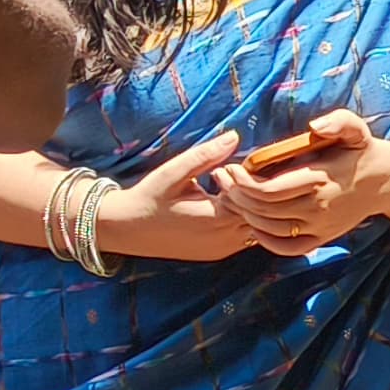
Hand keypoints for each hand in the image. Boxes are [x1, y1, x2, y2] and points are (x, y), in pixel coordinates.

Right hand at [91, 129, 256, 264]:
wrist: (127, 229)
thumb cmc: (150, 197)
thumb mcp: (175, 172)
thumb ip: (206, 155)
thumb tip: (235, 136)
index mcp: (217, 218)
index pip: (255, 196)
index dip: (244, 179)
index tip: (219, 171)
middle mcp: (225, 239)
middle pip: (261, 213)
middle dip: (250, 192)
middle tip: (222, 179)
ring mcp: (223, 250)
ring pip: (257, 226)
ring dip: (246, 207)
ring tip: (219, 193)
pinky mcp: (218, 253)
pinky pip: (244, 236)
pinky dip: (240, 220)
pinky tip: (217, 206)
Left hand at [200, 107, 389, 254]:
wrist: (385, 180)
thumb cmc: (362, 150)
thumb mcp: (355, 128)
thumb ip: (338, 121)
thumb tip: (315, 126)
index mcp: (319, 181)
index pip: (268, 191)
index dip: (242, 183)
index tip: (230, 168)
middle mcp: (317, 209)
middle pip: (262, 212)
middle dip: (236, 196)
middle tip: (221, 179)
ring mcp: (319, 227)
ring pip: (269, 229)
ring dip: (245, 216)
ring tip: (231, 197)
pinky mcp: (322, 238)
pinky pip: (287, 248)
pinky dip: (265, 241)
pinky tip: (253, 227)